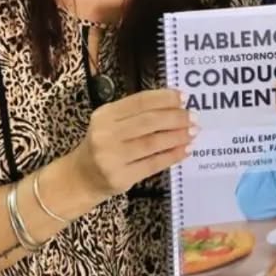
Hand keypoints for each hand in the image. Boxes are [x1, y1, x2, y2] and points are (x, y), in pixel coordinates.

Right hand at [68, 88, 195, 204]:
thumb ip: (137, 113)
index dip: (165, 98)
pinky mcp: (121, 177)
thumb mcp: (112, 123)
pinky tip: (185, 150)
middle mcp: (106, 134)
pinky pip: (153, 164)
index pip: (140, 101)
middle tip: (194, 116)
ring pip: (153, 143)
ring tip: (193, 132)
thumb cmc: (104, 144)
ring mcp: (112, 157)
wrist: (81, 177)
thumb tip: (176, 104)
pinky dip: (173, 155)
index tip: (185, 97)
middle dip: (176, 117)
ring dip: (177, 136)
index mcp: (105, 114)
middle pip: (149, 121)